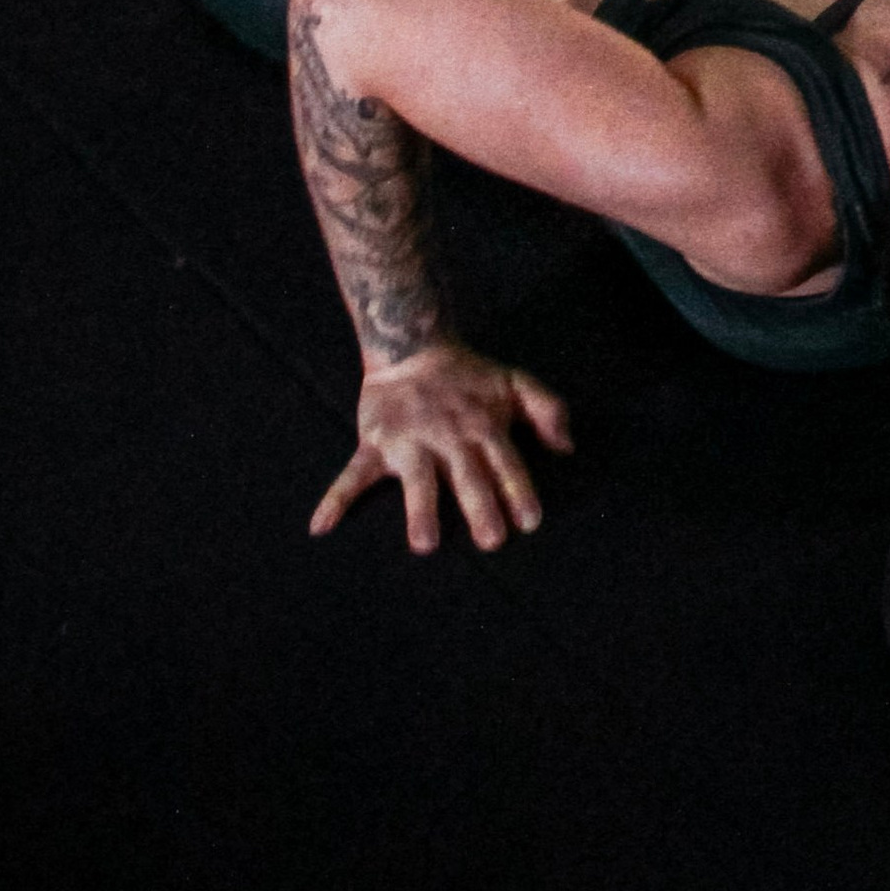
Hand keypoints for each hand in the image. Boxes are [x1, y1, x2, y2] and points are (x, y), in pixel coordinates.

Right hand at [310, 342, 573, 554]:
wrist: (413, 347)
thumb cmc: (469, 376)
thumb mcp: (515, 382)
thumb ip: (548, 409)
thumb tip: (568, 447)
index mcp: (484, 426)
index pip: (506, 463)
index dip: (518, 490)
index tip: (530, 521)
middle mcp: (449, 436)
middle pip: (468, 476)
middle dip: (481, 507)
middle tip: (491, 540)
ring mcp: (410, 441)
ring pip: (417, 480)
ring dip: (421, 510)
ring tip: (425, 544)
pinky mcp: (376, 443)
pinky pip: (353, 474)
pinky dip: (335, 499)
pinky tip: (321, 525)